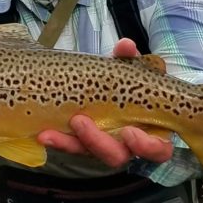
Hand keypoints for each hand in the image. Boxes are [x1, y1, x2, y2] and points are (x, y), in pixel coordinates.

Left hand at [36, 38, 173, 167]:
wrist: (103, 84)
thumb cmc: (129, 82)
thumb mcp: (131, 68)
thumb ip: (129, 58)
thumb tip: (126, 46)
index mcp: (150, 131)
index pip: (158, 149)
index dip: (147, 146)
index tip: (129, 132)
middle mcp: (127, 145)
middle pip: (117, 156)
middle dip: (98, 142)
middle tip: (80, 122)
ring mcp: (102, 146)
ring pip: (89, 153)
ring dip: (70, 142)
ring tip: (51, 131)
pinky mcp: (81, 144)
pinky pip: (70, 146)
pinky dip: (58, 140)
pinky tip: (43, 133)